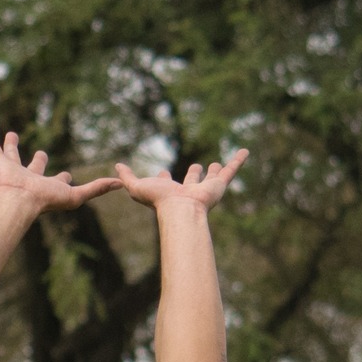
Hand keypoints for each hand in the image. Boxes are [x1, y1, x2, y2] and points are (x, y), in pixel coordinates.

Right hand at [0, 118, 118, 210]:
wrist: (19, 202)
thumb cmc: (46, 201)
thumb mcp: (77, 195)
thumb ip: (96, 188)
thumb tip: (120, 184)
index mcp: (45, 187)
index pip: (56, 181)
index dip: (63, 178)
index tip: (67, 175)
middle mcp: (28, 178)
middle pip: (34, 168)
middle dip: (37, 162)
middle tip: (42, 154)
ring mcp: (11, 170)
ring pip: (11, 155)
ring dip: (11, 145)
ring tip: (12, 134)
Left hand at [114, 151, 247, 211]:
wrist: (181, 210)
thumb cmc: (159, 201)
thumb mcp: (137, 187)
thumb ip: (127, 177)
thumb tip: (116, 166)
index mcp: (170, 191)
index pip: (167, 182)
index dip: (163, 177)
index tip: (162, 172)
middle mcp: (188, 190)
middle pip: (191, 180)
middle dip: (193, 174)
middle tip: (196, 168)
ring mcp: (205, 188)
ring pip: (211, 178)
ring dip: (214, 171)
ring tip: (217, 165)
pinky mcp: (219, 186)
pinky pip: (231, 170)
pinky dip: (239, 161)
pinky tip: (245, 151)